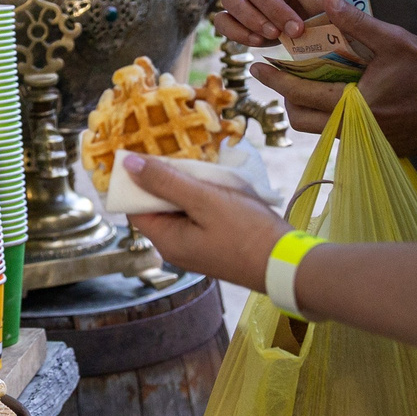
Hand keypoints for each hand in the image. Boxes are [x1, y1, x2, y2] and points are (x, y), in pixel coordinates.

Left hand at [124, 154, 289, 292]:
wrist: (287, 262)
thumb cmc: (247, 233)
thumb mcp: (204, 200)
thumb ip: (165, 181)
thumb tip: (129, 164)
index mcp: (166, 241)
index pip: (134, 206)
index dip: (135, 180)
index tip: (144, 153)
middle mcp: (176, 247)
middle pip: (157, 206)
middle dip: (165, 180)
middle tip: (180, 154)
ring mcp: (196, 247)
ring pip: (180, 208)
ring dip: (188, 186)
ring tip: (203, 167)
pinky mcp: (214, 243)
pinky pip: (198, 214)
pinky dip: (203, 197)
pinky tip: (218, 184)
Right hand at [213, 0, 340, 46]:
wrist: (305, 11)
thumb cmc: (319, 2)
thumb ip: (332, 1)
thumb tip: (326, 6)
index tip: (319, 15)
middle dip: (276, 11)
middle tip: (295, 31)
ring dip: (251, 19)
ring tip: (272, 36)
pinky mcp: (233, 15)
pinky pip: (222, 21)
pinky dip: (235, 32)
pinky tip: (257, 42)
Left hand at [250, 0, 416, 156]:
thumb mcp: (396, 41)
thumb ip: (357, 23)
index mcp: (355, 105)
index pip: (301, 95)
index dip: (276, 80)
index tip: (255, 67)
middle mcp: (356, 130)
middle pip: (303, 120)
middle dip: (287, 97)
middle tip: (279, 74)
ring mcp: (368, 142)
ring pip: (321, 129)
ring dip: (308, 107)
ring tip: (305, 83)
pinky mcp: (380, 146)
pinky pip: (342, 133)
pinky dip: (331, 115)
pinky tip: (337, 95)